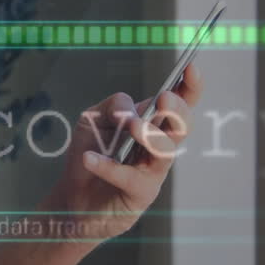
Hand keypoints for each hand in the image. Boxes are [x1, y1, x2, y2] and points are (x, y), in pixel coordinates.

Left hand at [43, 62, 203, 243]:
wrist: (73, 197)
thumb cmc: (90, 152)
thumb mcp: (93, 119)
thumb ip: (112, 106)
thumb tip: (129, 112)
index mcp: (153, 121)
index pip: (181, 101)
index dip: (191, 85)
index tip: (191, 67)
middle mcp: (160, 144)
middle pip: (183, 124)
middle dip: (177, 109)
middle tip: (163, 100)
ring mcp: (154, 170)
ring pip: (166, 151)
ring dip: (151, 135)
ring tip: (132, 126)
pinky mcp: (141, 193)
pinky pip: (130, 177)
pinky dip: (108, 166)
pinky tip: (89, 159)